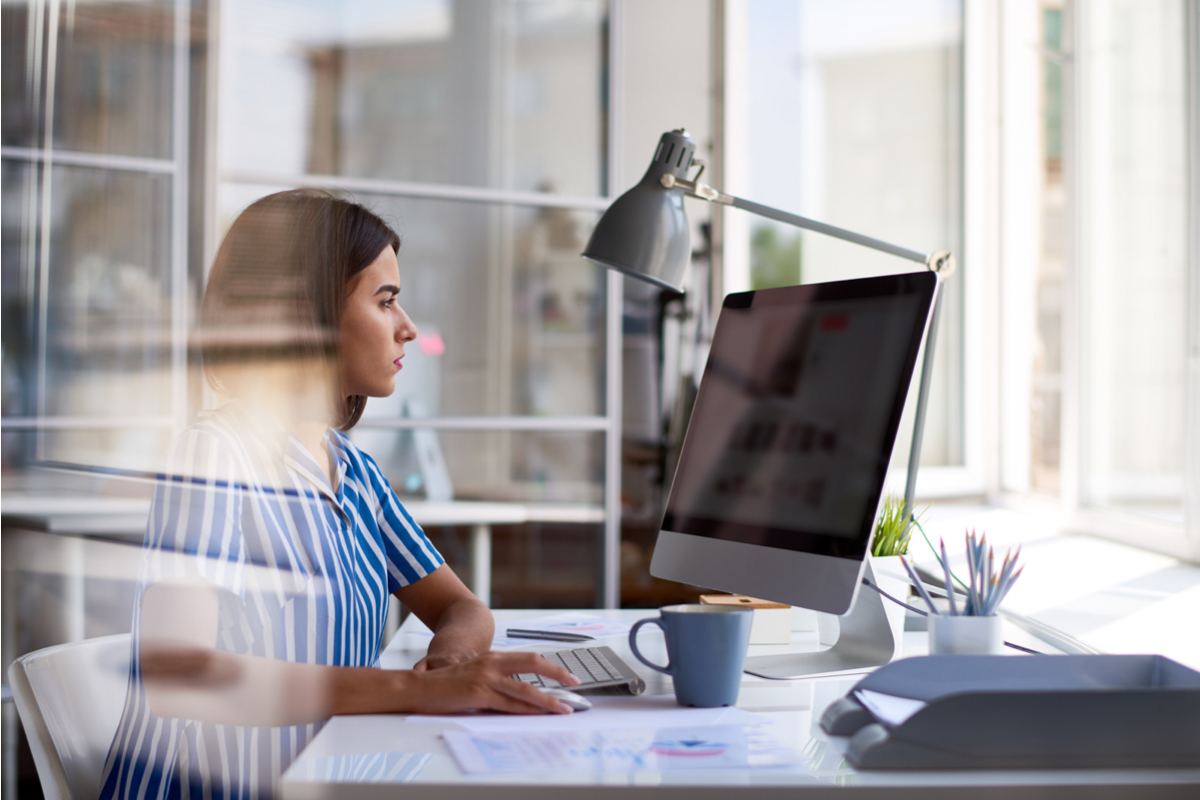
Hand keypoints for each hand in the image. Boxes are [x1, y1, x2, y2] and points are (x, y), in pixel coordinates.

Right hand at [399, 652, 580, 714]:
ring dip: (548, 700)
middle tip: (575, 685)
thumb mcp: (476, 673)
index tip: (567, 676)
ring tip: (563, 708)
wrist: (420, 687)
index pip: (529, 658)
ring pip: (525, 689)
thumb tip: (521, 692)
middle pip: (533, 664)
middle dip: (557, 674)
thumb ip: (498, 678)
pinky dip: (527, 710)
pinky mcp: (479, 693)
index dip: (551, 666)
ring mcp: (486, 677)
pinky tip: (538, 714)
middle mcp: (493, 662)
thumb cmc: (448, 684)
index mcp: (494, 656)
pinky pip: (509, 704)